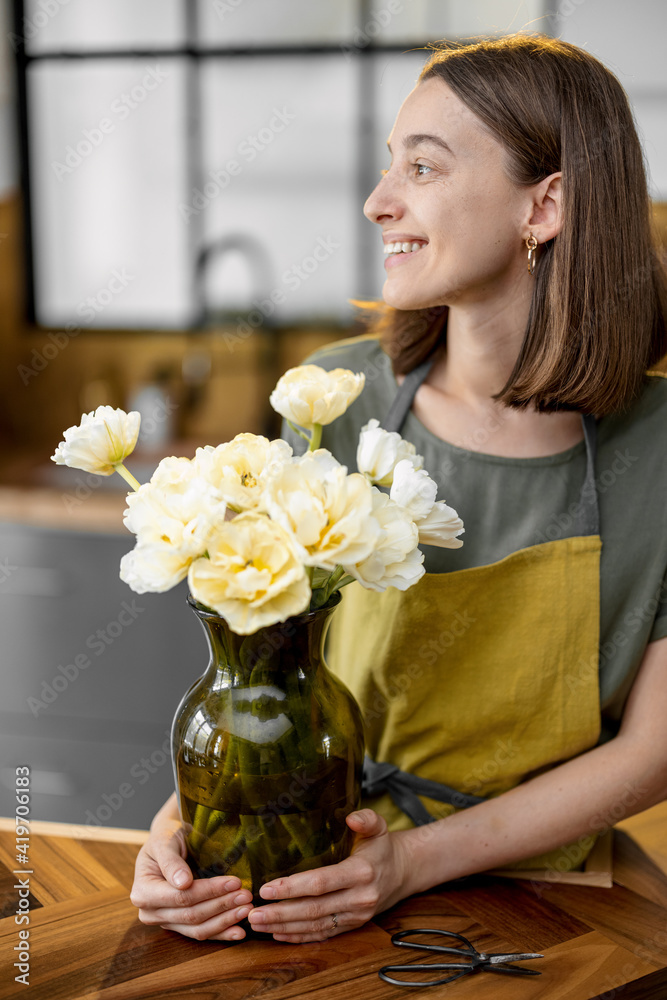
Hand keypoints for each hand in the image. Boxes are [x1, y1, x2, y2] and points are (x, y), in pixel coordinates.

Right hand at [130, 819, 252, 940]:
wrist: (168, 841)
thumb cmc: (166, 837)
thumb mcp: (165, 841)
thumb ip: (171, 862)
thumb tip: (182, 883)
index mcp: (143, 892)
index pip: (181, 897)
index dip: (209, 891)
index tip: (234, 882)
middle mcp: (150, 912)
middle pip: (191, 915)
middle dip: (222, 905)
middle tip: (247, 895)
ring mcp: (165, 921)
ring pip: (198, 929)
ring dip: (225, 921)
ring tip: (247, 909)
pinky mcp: (178, 926)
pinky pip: (200, 934)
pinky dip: (221, 933)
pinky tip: (239, 932)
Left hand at [246, 809, 409, 942]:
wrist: (403, 872)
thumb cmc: (382, 846)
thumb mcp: (378, 826)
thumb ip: (365, 818)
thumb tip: (351, 817)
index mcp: (361, 872)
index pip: (321, 883)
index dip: (293, 887)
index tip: (266, 889)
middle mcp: (359, 898)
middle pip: (314, 910)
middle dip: (281, 913)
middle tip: (252, 913)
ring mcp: (356, 916)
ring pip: (316, 926)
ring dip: (284, 927)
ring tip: (258, 924)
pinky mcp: (353, 925)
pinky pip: (324, 935)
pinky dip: (300, 937)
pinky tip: (278, 934)